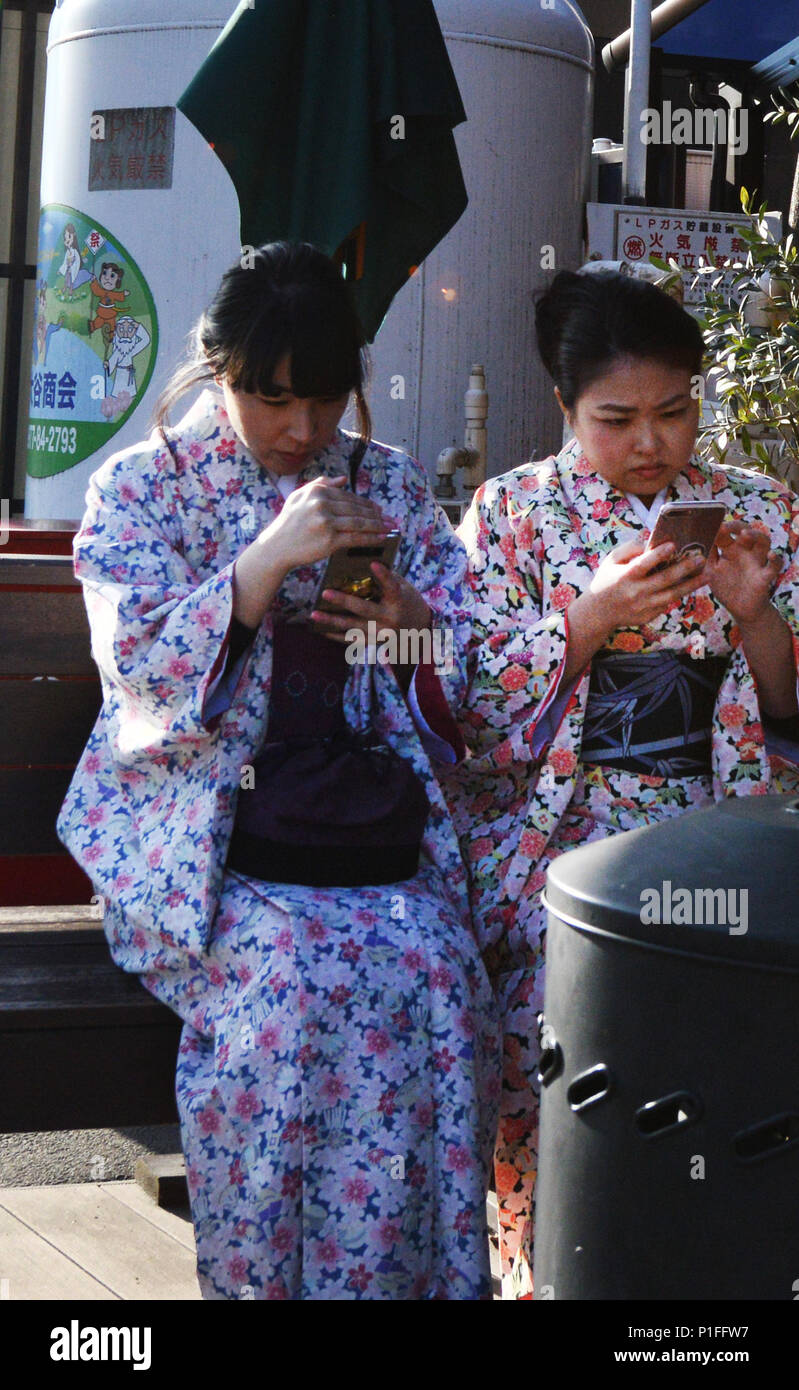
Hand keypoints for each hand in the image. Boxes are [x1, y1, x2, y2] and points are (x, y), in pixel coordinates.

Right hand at [265, 475, 388, 570]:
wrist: (277, 546)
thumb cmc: (288, 523)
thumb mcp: (299, 496)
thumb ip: (321, 484)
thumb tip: (343, 479)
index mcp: (317, 492)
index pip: (348, 496)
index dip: (365, 503)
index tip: (378, 509)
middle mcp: (322, 504)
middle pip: (356, 508)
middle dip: (375, 514)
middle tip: (389, 518)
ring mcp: (326, 522)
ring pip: (358, 522)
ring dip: (377, 525)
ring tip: (388, 527)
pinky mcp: (329, 540)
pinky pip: (355, 537)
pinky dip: (370, 538)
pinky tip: (380, 538)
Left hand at [309, 561, 431, 644]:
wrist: (419, 630)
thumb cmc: (407, 601)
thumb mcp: (403, 588)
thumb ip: (387, 578)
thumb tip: (362, 562)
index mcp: (399, 600)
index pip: (392, 586)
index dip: (384, 575)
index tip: (373, 563)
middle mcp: (390, 618)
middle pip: (365, 609)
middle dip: (344, 601)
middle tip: (325, 592)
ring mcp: (381, 632)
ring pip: (353, 627)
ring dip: (332, 620)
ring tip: (314, 614)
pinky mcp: (374, 642)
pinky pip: (352, 640)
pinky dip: (336, 635)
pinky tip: (321, 629)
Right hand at [583, 538, 708, 633]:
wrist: (598, 613)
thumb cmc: (606, 581)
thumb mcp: (611, 561)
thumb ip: (629, 549)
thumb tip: (651, 541)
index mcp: (625, 576)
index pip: (644, 563)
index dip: (659, 554)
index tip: (674, 544)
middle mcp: (635, 592)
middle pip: (664, 580)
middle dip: (685, 568)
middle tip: (701, 558)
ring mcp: (643, 607)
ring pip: (672, 595)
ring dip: (691, 585)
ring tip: (707, 575)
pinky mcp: (647, 616)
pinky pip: (666, 604)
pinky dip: (678, 595)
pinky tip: (690, 586)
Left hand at [703, 521, 782, 627]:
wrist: (741, 610)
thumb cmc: (726, 588)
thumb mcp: (710, 572)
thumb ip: (704, 557)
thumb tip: (695, 540)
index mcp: (731, 549)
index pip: (727, 532)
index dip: (718, 527)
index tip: (708, 526)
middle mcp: (745, 552)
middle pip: (746, 531)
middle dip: (736, 526)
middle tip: (725, 527)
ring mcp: (756, 562)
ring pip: (764, 542)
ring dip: (756, 535)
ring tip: (745, 534)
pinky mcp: (764, 576)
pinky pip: (774, 566)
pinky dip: (776, 559)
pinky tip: (771, 555)